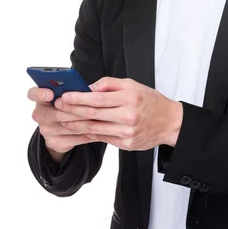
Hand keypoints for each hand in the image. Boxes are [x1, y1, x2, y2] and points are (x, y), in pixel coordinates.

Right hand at [28, 86, 93, 157]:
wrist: (61, 132)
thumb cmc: (67, 106)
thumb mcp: (67, 96)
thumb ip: (72, 90)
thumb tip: (89, 90)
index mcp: (41, 99)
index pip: (33, 94)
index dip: (40, 93)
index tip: (50, 94)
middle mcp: (40, 115)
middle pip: (57, 113)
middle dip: (76, 110)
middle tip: (92, 107)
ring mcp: (46, 130)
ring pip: (68, 126)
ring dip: (86, 122)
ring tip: (100, 117)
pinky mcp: (54, 142)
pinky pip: (75, 138)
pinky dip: (88, 133)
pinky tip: (99, 129)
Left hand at [52, 77, 182, 150]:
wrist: (169, 122)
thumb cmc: (150, 101)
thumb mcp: (132, 85)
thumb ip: (109, 84)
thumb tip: (88, 87)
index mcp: (129, 97)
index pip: (97, 98)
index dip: (78, 98)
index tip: (64, 96)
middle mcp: (128, 115)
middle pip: (93, 114)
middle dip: (72, 110)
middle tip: (58, 107)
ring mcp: (127, 131)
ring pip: (95, 128)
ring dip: (76, 124)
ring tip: (63, 119)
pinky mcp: (126, 143)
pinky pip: (102, 137)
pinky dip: (88, 133)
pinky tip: (78, 129)